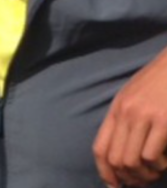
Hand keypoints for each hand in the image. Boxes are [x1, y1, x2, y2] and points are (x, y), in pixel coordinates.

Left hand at [94, 49, 166, 186]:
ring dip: (145, 174)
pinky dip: (159, 165)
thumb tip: (121, 155)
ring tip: (155, 171)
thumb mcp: (133, 98)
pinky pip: (152, 155)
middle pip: (115, 159)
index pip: (100, 148)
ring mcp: (144, 117)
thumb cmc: (157, 83)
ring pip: (132, 161)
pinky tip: (165, 160)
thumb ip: (125, 120)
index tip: (114, 185)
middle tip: (141, 182)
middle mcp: (125, 114)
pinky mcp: (164, 122)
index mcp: (116, 109)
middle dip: (128, 178)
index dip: (105, 172)